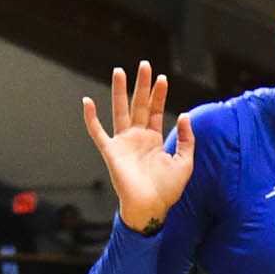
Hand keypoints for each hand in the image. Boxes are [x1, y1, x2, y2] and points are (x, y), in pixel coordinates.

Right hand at [81, 62, 196, 231]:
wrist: (151, 208)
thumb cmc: (168, 190)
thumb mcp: (185, 162)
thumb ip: (187, 139)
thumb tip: (185, 115)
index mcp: (154, 140)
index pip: (156, 111)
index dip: (159, 95)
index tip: (163, 78)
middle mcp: (137, 138)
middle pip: (139, 105)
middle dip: (142, 85)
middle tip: (144, 65)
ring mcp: (123, 143)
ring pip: (120, 111)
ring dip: (120, 91)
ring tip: (120, 71)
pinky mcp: (111, 152)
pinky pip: (98, 132)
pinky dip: (91, 118)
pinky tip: (87, 102)